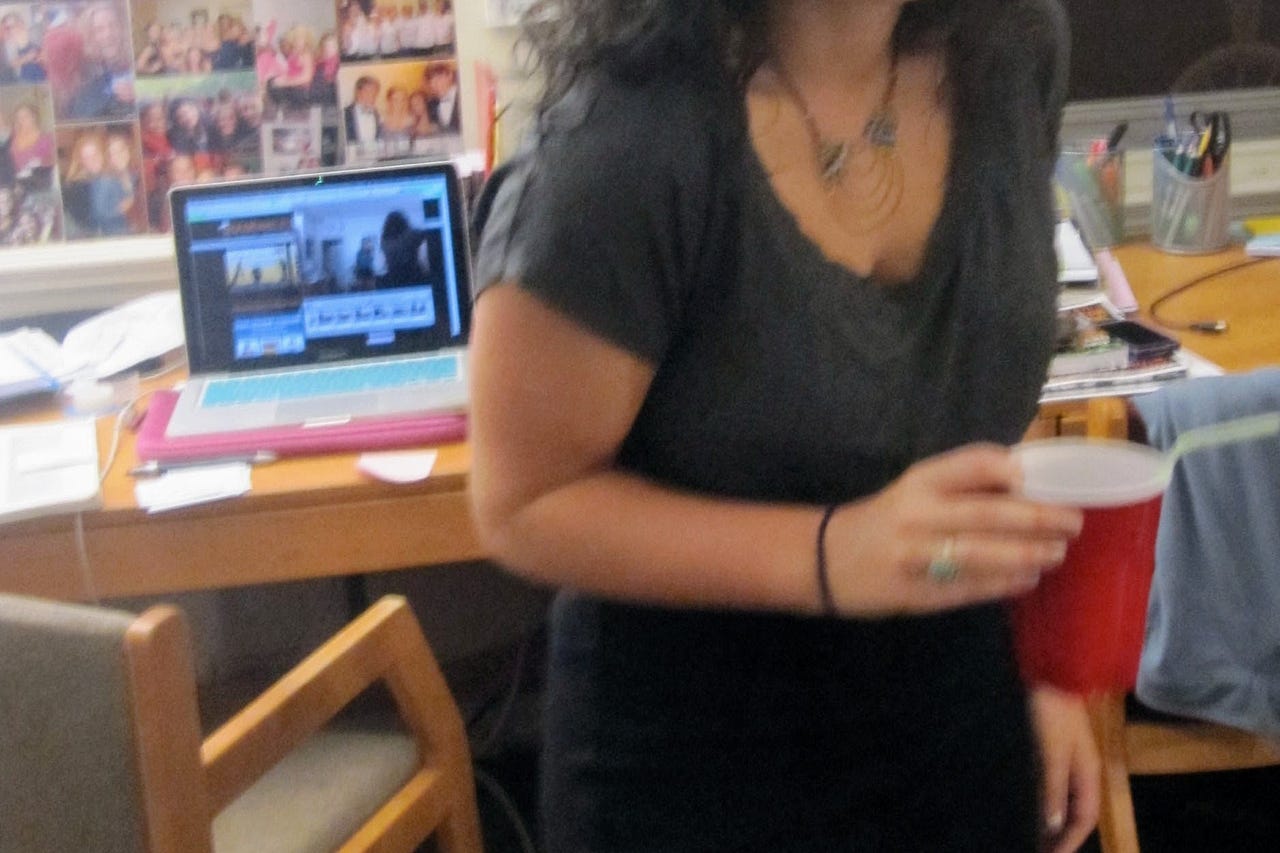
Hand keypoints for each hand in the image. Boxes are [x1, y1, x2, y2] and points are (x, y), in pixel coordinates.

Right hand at [824, 443, 1082, 614]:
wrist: (827, 559)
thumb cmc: (886, 519)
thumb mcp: (916, 491)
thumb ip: (965, 485)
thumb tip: (1033, 481)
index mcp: (919, 481)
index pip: (971, 464)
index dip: (1008, 468)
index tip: (1039, 477)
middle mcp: (916, 514)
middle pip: (986, 513)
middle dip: (1037, 518)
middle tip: (1073, 523)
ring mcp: (915, 556)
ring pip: (980, 554)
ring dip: (1026, 554)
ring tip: (1056, 554)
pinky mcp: (916, 592)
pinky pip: (968, 588)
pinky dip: (1003, 584)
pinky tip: (1026, 580)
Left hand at [1030, 683, 1100, 852]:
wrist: (1053, 677)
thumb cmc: (1052, 714)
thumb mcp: (1052, 753)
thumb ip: (1054, 789)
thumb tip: (1055, 827)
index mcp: (1088, 773)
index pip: (1084, 818)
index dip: (1070, 841)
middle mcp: (1085, 771)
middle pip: (1079, 813)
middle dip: (1065, 838)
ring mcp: (1075, 761)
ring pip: (1071, 802)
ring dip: (1059, 823)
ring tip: (1044, 841)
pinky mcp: (1062, 751)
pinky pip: (1062, 788)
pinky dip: (1054, 804)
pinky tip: (1045, 810)